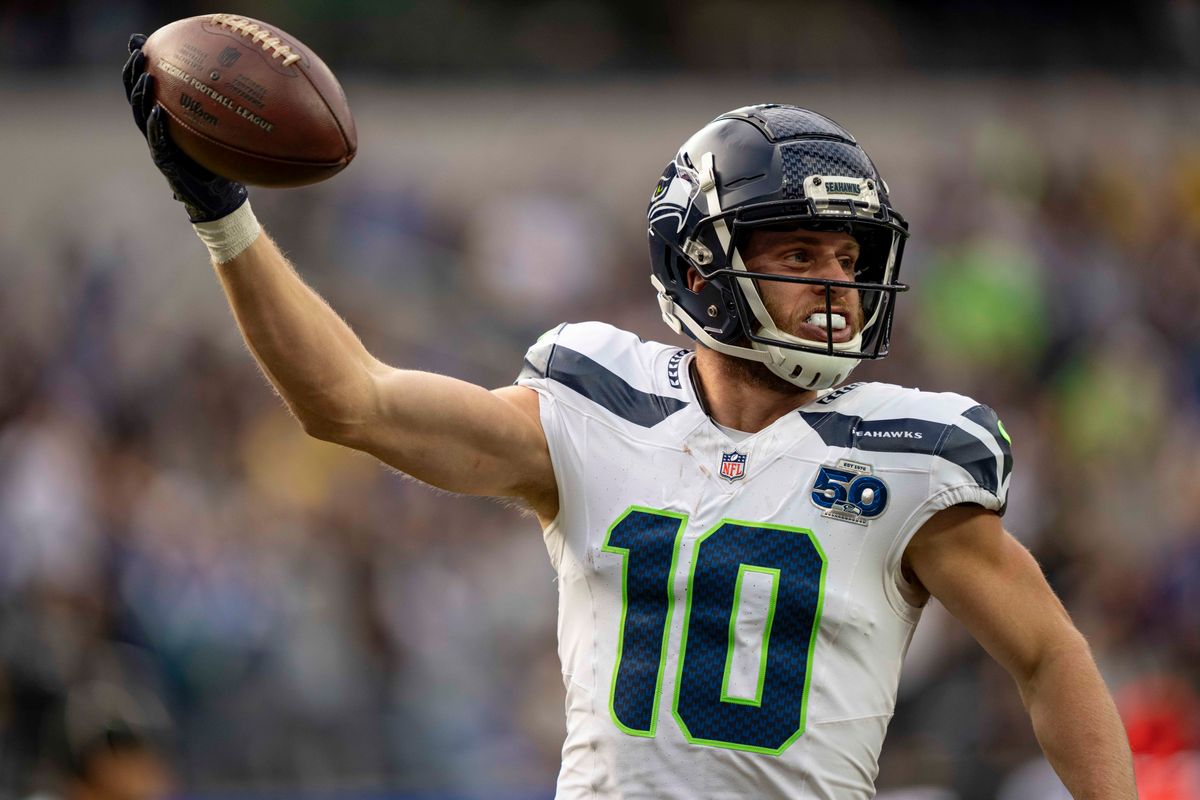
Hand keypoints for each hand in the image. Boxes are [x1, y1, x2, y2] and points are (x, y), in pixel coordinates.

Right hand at [122, 34, 248, 222]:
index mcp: (166, 124)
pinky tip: (157, 111)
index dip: (139, 68)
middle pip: (136, 98)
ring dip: (142, 95)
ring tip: (146, 75)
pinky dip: (156, 126)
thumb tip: (237, 86)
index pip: (146, 91)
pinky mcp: (166, 164)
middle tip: (137, 51)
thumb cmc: (220, 167)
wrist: (220, 202)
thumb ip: (217, 113)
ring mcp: (158, 148)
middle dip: (133, 73)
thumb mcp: (218, 134)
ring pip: (141, 117)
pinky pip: (158, 142)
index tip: (140, 43)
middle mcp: (157, 133)